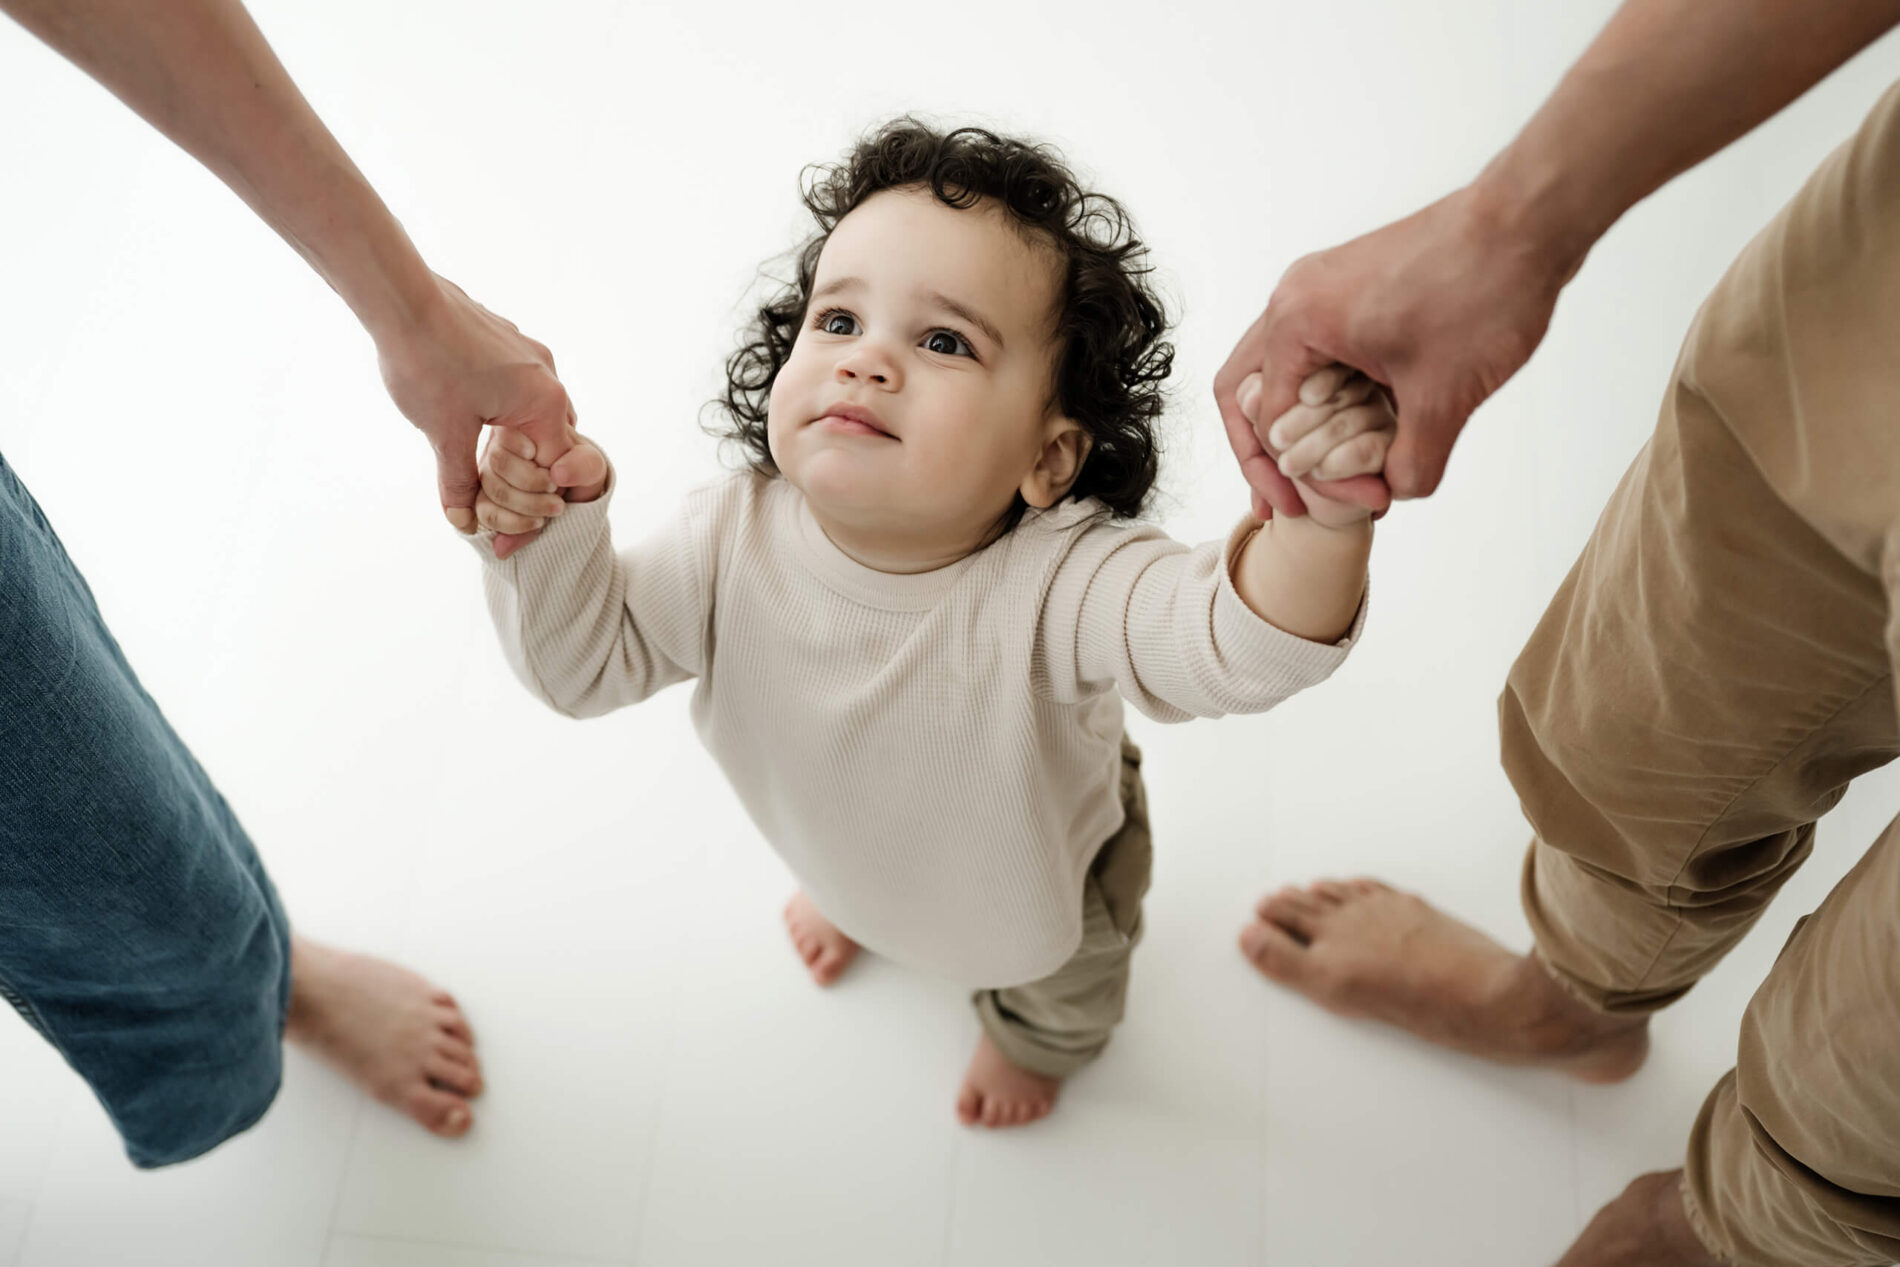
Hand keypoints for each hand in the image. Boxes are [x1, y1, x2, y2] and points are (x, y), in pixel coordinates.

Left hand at [376, 274, 577, 533]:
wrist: (400, 298)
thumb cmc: (426, 360)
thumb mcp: (444, 434)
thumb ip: (460, 481)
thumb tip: (463, 519)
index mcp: (543, 403)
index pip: (558, 472)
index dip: (533, 511)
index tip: (507, 535)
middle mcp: (546, 377)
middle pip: (555, 445)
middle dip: (531, 480)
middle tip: (496, 505)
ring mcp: (528, 356)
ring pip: (537, 416)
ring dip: (518, 447)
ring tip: (486, 468)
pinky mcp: (505, 344)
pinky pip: (518, 391)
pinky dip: (505, 417)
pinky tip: (473, 421)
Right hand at [478, 427, 608, 560]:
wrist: (573, 493)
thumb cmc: (578, 472)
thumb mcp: (590, 466)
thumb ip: (582, 464)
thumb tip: (557, 475)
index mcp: (518, 429)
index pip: (507, 439)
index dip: (529, 462)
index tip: (554, 477)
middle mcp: (495, 449)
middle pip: (496, 467)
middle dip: (533, 488)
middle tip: (559, 495)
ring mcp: (486, 475)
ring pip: (490, 492)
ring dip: (525, 508)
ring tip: (554, 509)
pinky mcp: (485, 500)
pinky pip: (485, 514)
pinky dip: (512, 525)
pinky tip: (536, 524)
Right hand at [1214, 183, 1575, 514]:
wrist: (1527, 220)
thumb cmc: (1482, 290)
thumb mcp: (1445, 397)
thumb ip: (1412, 460)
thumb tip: (1395, 490)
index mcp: (1298, 321)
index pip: (1270, 422)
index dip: (1306, 476)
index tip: (1357, 499)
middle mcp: (1295, 297)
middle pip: (1246, 391)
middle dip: (1264, 453)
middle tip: (1283, 501)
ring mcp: (1320, 285)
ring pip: (1280, 368)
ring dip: (1296, 421)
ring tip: (1319, 469)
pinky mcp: (1351, 283)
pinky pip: (1315, 347)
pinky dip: (1326, 391)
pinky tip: (1355, 423)